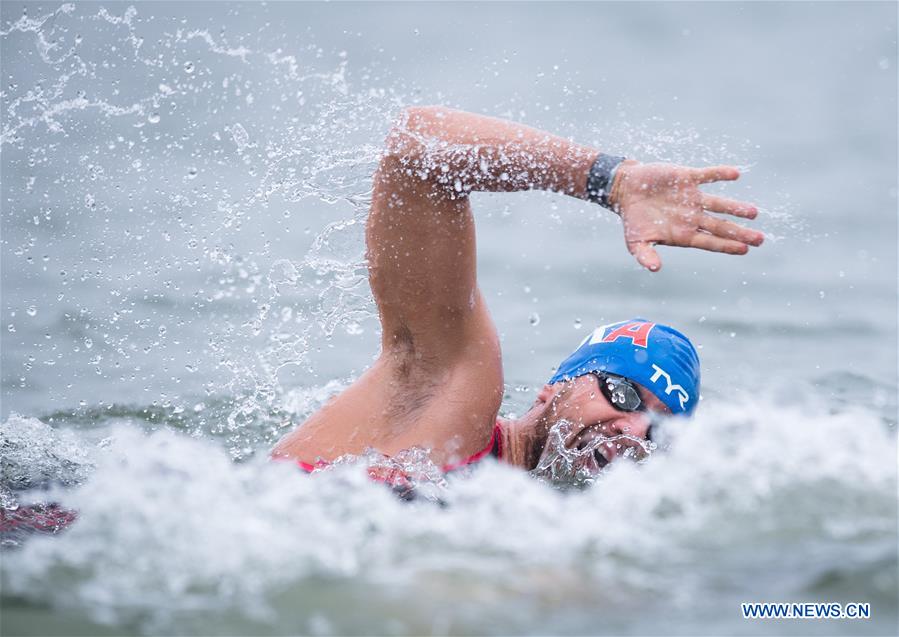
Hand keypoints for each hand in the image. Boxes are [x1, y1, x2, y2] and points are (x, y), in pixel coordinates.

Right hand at [609, 161, 763, 271]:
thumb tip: (654, 268)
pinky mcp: (687, 178)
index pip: (710, 242)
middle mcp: (692, 217)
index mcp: (683, 233)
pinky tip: (736, 174)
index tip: (745, 250)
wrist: (626, 191)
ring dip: (735, 208)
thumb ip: (645, 255)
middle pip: (721, 226)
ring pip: (719, 203)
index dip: (727, 246)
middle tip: (760, 240)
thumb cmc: (633, 219)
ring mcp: (692, 198)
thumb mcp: (636, 242)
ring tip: (754, 213)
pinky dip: (720, 174)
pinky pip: (708, 176)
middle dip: (740, 233)